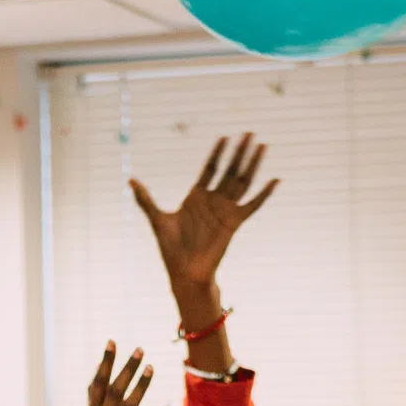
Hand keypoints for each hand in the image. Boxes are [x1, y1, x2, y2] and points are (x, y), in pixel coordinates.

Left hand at [130, 133, 276, 294]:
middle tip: (249, 133)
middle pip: (230, 170)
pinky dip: (265, 194)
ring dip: (253, 164)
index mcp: (196, 197)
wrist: (184, 272)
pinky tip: (275, 180)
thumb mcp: (157, 219)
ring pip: (243, 181)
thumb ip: (145, 199)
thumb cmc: (171, 249)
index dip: (217, 152)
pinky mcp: (235, 223)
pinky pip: (253, 206)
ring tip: (262, 145)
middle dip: (239, 151)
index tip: (224, 136)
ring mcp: (226, 211)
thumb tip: (130, 181)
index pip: (210, 168)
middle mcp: (213, 200)